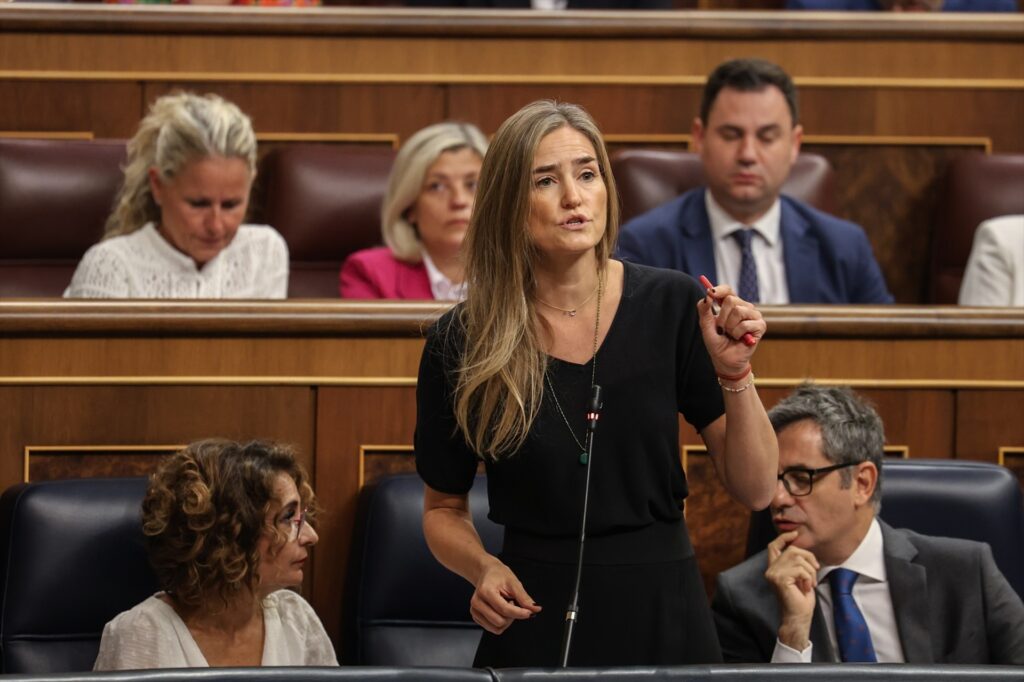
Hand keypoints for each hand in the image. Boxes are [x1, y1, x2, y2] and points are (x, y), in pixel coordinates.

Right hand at [470, 559, 541, 634]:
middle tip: (512, 602)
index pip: (504, 609)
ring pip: (497, 628)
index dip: (519, 613)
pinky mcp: (476, 617)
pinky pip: (493, 629)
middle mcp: (477, 602)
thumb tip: (535, 608)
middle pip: (500, 621)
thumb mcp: (513, 582)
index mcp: (485, 591)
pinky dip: (501, 623)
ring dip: (506, 620)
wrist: (487, 573)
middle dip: (512, 616)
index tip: (529, 613)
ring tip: (505, 606)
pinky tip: (500, 610)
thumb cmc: (498, 575)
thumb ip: (524, 597)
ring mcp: (475, 611)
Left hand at [696, 283, 765, 375]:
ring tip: (731, 334)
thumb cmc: (717, 343)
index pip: (728, 290)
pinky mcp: (760, 325)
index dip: (719, 290)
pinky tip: (739, 339)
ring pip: (738, 311)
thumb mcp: (706, 326)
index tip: (710, 292)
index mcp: (732, 305)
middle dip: (722, 317)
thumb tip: (706, 296)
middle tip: (722, 329)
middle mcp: (744, 307)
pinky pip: (745, 324)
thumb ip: (704, 310)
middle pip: (731, 300)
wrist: (725, 360)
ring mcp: (754, 315)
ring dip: (729, 327)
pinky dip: (737, 333)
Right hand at [765, 530, 818, 650]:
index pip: (773, 546)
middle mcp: (770, 569)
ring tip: (810, 582)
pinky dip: (808, 577)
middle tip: (815, 571)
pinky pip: (800, 569)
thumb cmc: (801, 599)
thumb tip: (802, 548)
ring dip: (810, 570)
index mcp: (774, 568)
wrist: (799, 617)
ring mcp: (773, 574)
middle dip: (808, 557)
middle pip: (792, 550)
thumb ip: (797, 562)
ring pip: (797, 558)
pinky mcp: (779, 579)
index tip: (796, 533)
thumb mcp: (800, 576)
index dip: (784, 537)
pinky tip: (806, 587)